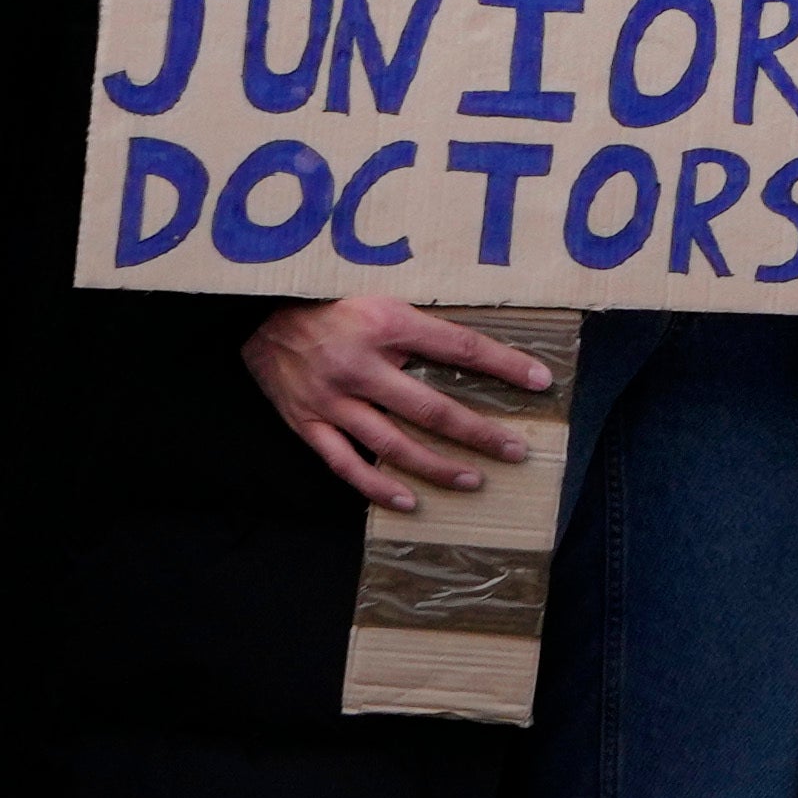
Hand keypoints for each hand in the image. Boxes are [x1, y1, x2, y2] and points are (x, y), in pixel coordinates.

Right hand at [245, 296, 557, 510]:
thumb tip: (478, 347)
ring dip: (438, 466)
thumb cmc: (330, 303)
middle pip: (432, 408)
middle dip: (479, 433)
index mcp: (387, 324)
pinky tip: (408, 499)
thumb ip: (421, 325)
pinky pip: (345, 464)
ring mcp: (332, 399)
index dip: (504, 365)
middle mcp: (361, 365)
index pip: (459, 347)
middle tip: (516, 450)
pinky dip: (377, 486)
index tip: (540, 381)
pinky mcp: (307, 422)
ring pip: (393, 444)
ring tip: (474, 480)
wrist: (257, 313)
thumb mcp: (381, 298)